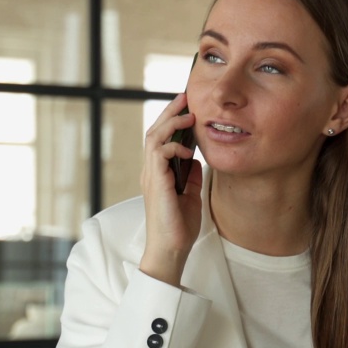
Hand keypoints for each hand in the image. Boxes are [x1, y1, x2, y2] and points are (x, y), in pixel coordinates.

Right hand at [139, 93, 202, 285]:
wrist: (172, 249)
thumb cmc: (180, 227)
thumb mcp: (190, 196)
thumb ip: (191, 177)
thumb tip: (196, 160)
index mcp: (158, 173)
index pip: (161, 139)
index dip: (172, 121)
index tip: (187, 107)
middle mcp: (151, 171)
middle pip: (154, 131)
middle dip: (170, 113)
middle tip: (185, 98)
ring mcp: (151, 176)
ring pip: (153, 138)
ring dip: (171, 124)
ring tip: (188, 116)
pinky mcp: (156, 184)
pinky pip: (159, 154)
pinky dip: (173, 147)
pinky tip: (188, 151)